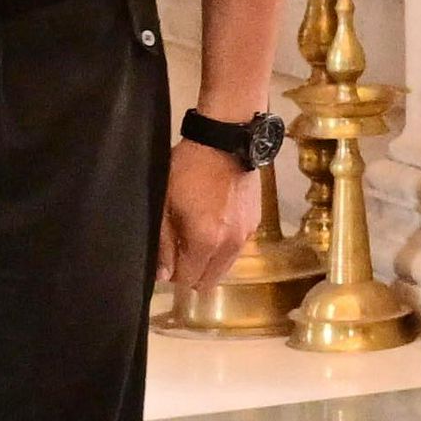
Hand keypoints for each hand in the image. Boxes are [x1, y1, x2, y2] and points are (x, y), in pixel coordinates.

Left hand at [161, 136, 265, 292]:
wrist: (226, 141)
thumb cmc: (189, 169)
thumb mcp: (167, 204)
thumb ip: (165, 243)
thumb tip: (164, 274)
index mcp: (205, 241)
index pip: (189, 279)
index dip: (173, 275)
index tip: (165, 261)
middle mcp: (230, 245)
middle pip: (209, 280)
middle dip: (192, 274)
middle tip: (178, 252)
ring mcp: (246, 235)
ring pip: (225, 267)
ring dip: (209, 262)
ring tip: (196, 238)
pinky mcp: (255, 223)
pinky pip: (236, 249)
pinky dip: (223, 248)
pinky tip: (214, 226)